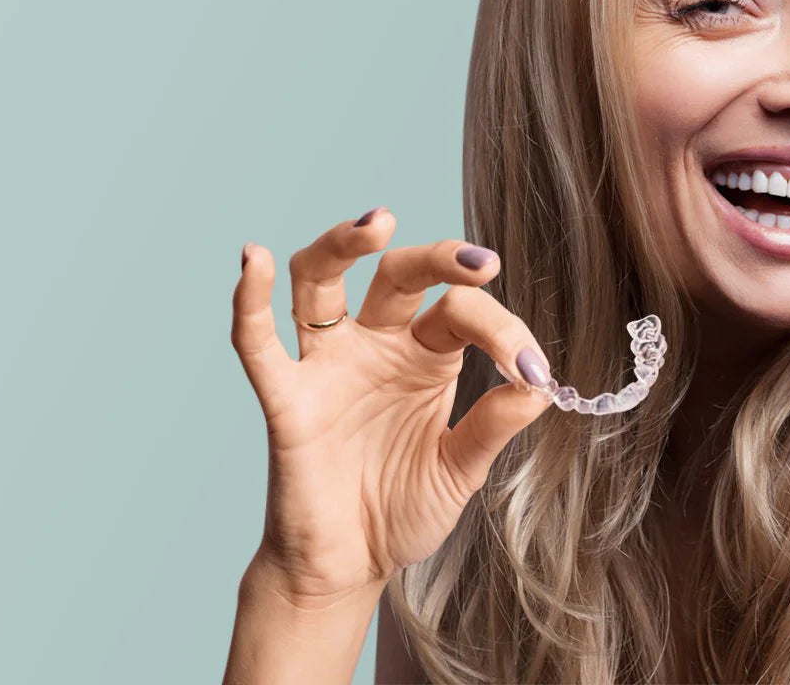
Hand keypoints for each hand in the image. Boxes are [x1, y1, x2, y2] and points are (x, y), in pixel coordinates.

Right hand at [230, 209, 553, 603]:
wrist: (348, 567)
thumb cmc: (401, 509)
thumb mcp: (459, 470)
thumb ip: (492, 426)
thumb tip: (539, 387)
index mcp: (427, 354)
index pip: (462, 311)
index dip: (502, 332)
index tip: (532, 371)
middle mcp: (376, 344)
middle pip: (398, 274)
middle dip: (437, 258)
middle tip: (481, 261)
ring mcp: (327, 365)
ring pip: (321, 281)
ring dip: (342, 245)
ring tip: (377, 223)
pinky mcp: (287, 399)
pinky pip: (258, 343)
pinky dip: (249, 300)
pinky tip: (253, 258)